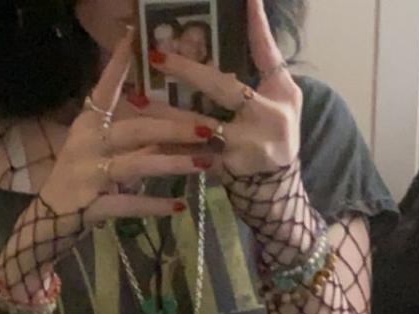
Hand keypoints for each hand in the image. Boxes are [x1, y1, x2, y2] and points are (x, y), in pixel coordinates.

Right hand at [41, 25, 218, 225]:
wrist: (48, 221)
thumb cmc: (79, 181)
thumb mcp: (98, 150)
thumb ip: (130, 138)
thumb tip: (171, 125)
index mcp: (89, 124)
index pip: (106, 88)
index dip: (119, 64)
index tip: (135, 37)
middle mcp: (88, 143)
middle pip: (136, 130)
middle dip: (174, 129)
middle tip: (207, 127)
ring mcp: (89, 174)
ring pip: (137, 165)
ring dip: (173, 164)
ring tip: (204, 164)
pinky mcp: (93, 205)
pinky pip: (130, 204)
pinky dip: (155, 205)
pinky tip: (179, 207)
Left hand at [146, 0, 302, 179]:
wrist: (277, 192)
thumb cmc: (277, 136)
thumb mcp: (282, 98)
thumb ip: (264, 63)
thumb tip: (248, 14)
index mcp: (281, 95)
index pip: (267, 53)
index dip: (257, 26)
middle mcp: (266, 118)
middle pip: (222, 89)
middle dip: (187, 71)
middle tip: (156, 56)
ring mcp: (245, 148)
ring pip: (197, 125)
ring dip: (164, 111)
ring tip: (136, 98)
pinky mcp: (225, 170)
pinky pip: (190, 156)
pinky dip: (167, 147)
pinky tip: (143, 138)